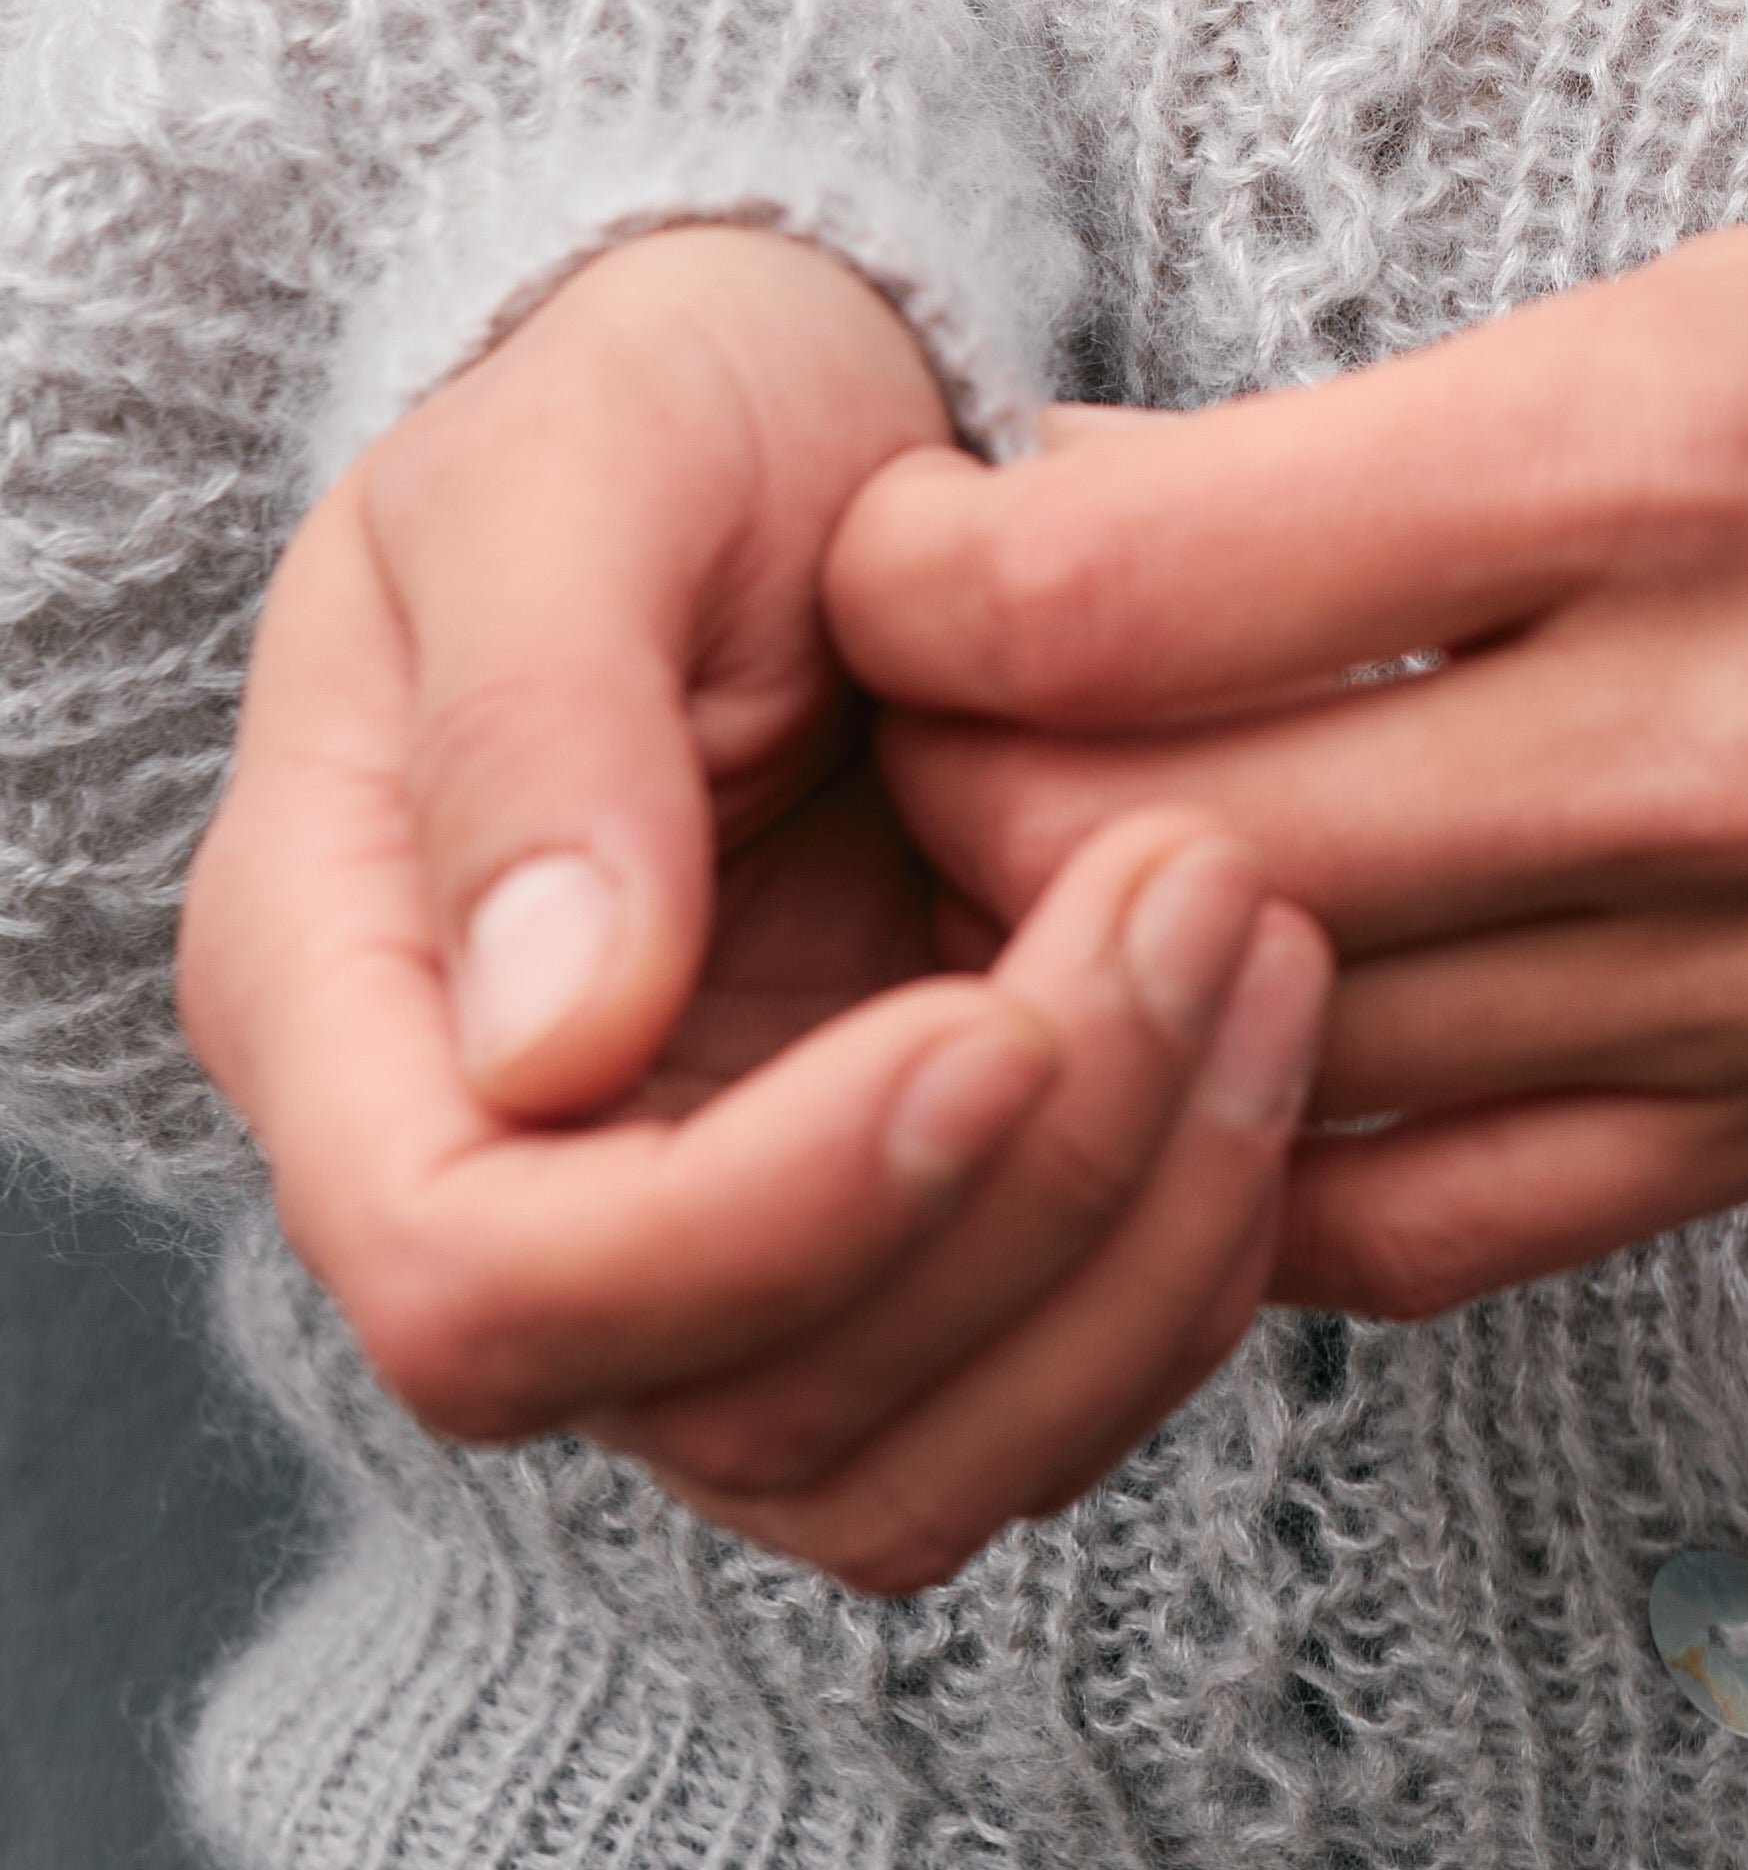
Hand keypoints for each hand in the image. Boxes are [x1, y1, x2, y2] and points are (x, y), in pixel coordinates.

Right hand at [178, 223, 1330, 1593]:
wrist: (808, 408)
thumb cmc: (663, 406)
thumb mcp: (572, 469)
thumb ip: (540, 731)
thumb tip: (543, 1046)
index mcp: (348, 1003)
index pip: (483, 1284)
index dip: (753, 1220)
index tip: (990, 1020)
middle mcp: (514, 1183)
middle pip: (735, 1402)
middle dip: (1020, 1199)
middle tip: (1206, 890)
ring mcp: (713, 1247)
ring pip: (912, 1464)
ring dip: (1139, 1253)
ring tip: (1270, 941)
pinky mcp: (904, 1244)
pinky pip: (1042, 1395)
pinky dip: (1191, 1262)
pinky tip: (1277, 1028)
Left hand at [827, 159, 1747, 1317]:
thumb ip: (1413, 435)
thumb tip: (1087, 514)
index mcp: (1680, 444)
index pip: (1136, 580)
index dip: (929, 572)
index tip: (894, 542)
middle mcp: (1707, 730)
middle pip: (1159, 845)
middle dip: (962, 791)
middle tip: (924, 724)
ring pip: (1280, 1048)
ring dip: (1094, 984)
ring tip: (1042, 890)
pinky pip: (1460, 1219)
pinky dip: (1287, 1168)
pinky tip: (1227, 1074)